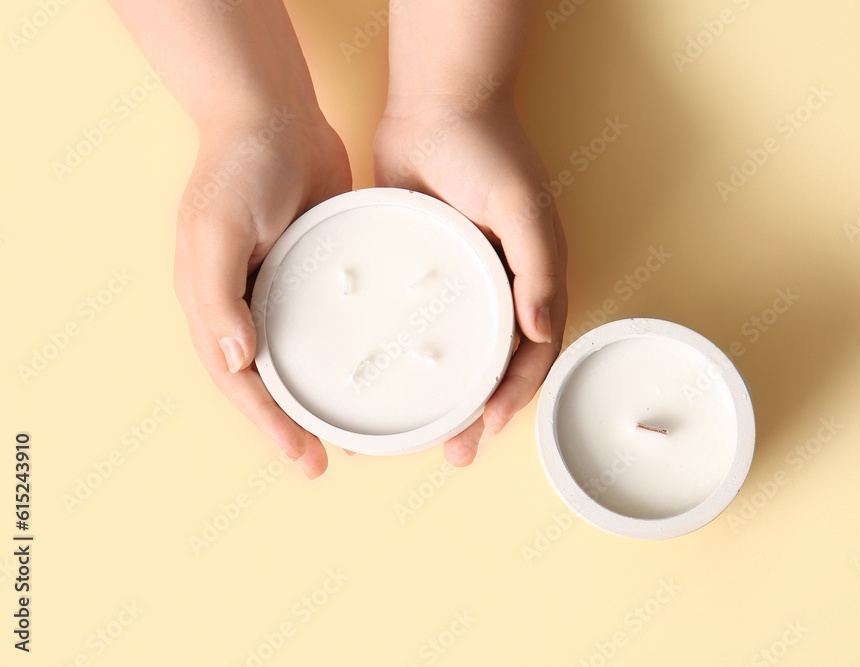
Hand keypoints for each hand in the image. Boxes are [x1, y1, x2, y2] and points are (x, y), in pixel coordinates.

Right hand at [173, 110, 351, 478]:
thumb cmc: (239, 169)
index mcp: (215, 304)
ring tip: (353, 432)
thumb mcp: (218, 231)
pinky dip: (342, 352)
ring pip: (299, 359)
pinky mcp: (317, 270)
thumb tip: (239, 362)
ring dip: (320, 396)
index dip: (270, 425)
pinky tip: (370, 368)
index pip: (241, 382)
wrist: (275, 114)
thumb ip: (218, 297)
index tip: (305, 459)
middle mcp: (246, 304)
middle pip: (269, 382)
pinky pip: (327, 323)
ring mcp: (283, 288)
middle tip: (329, 462)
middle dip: (295, 425)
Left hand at [373, 95, 568, 465]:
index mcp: (529, 283)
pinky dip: (403, 357)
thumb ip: (538, 268)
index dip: (515, 396)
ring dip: (438, 397)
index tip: (487, 428)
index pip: (531, 356)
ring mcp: (456, 285)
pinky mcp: (419, 273)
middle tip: (452, 454)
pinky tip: (380, 379)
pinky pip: (413, 324)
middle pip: (490, 368)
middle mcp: (497, 291)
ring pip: (450, 356)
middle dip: (475, 415)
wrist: (435, 105)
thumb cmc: (489, 152)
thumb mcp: (522, 208)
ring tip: (409, 436)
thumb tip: (543, 331)